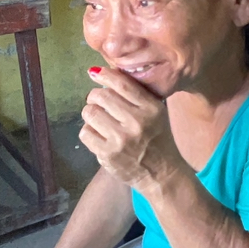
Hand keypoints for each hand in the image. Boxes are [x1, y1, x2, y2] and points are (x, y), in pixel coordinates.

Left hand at [79, 68, 183, 191]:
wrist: (163, 174)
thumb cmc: (158, 139)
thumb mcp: (157, 113)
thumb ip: (137, 95)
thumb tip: (106, 73)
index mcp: (151, 108)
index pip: (122, 83)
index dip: (104, 74)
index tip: (95, 73)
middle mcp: (137, 122)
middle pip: (101, 96)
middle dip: (94, 97)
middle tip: (97, 102)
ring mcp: (121, 139)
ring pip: (90, 113)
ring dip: (91, 114)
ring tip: (98, 120)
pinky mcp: (108, 154)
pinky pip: (85, 133)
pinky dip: (89, 132)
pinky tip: (98, 135)